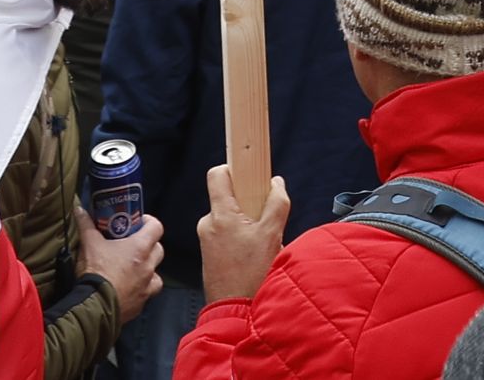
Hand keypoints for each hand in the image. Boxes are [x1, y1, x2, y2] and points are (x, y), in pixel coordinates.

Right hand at [77, 206, 162, 319]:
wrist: (95, 306)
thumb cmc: (96, 272)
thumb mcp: (89, 244)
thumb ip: (86, 225)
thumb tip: (79, 210)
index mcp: (140, 248)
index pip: (156, 227)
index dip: (149, 222)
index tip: (138, 222)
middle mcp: (148, 266)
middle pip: (158, 249)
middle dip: (149, 245)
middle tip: (133, 244)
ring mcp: (147, 286)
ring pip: (156, 273)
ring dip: (148, 269)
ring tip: (133, 268)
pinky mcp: (142, 303)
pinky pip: (147, 292)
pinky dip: (142, 289)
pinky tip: (129, 288)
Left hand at [196, 164, 289, 305]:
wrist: (235, 312)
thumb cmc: (251, 276)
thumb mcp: (272, 236)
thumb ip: (277, 204)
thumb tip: (276, 183)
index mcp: (220, 214)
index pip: (217, 175)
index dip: (233, 169)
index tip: (249, 175)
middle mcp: (208, 224)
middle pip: (227, 198)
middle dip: (247, 204)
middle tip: (264, 219)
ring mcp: (206, 240)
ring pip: (228, 219)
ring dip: (245, 225)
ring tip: (260, 244)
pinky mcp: (209, 255)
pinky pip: (224, 235)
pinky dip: (238, 239)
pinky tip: (252, 255)